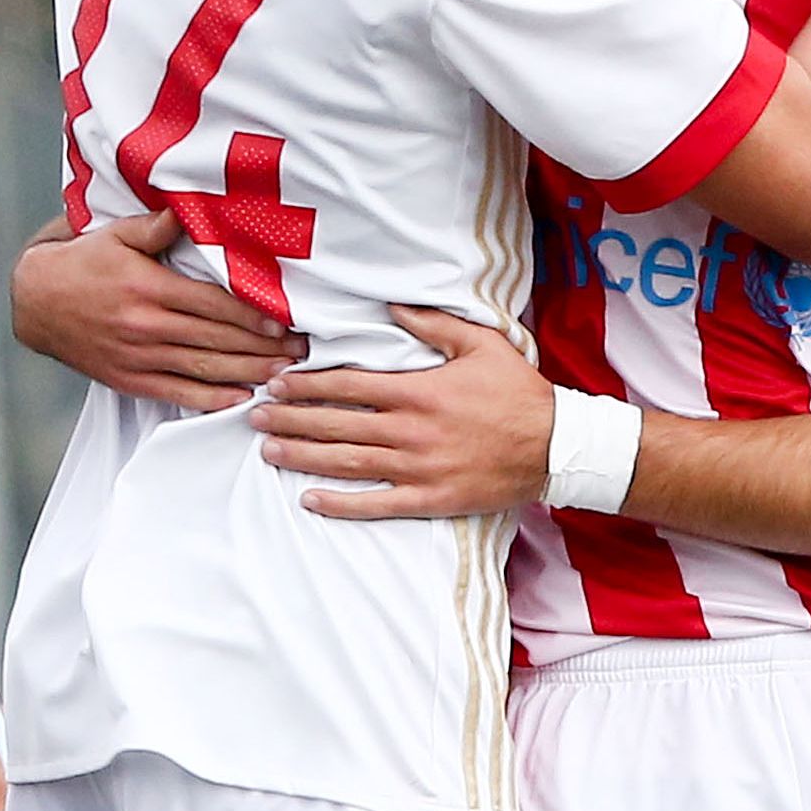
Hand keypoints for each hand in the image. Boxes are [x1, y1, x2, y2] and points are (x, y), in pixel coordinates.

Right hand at [9, 209, 305, 410]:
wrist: (34, 302)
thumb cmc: (81, 263)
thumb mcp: (115, 234)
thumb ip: (155, 228)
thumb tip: (184, 212)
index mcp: (149, 288)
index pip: (212, 305)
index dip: (252, 316)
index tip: (284, 322)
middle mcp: (146, 325)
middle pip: (217, 340)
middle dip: (263, 347)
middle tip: (300, 352)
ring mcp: (138, 356)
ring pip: (203, 369)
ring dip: (247, 373)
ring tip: (283, 375)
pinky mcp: (130, 378)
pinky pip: (176, 392)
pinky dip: (210, 399)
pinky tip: (239, 399)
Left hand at [251, 307, 553, 517]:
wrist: (555, 446)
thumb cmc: (518, 392)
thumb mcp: (481, 344)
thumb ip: (432, 324)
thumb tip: (389, 306)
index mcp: (419, 390)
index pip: (348, 386)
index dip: (307, 384)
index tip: (277, 382)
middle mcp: (410, 430)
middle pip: (337, 424)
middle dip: (291, 419)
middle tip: (254, 416)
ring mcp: (417, 468)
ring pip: (346, 462)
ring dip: (303, 456)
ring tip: (268, 450)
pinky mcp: (429, 499)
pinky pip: (375, 504)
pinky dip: (340, 504)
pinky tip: (309, 500)